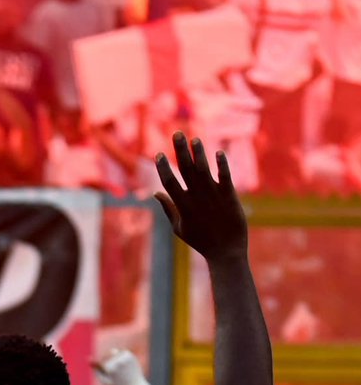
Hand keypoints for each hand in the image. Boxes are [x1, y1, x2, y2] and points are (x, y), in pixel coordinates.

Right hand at [92, 349, 158, 384]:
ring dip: (112, 357)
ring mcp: (124, 358)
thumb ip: (96, 370)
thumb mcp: (104, 380)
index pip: (99, 361)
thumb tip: (88, 359)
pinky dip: (120, 357)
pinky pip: (121, 352)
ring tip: (117, 368)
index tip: (93, 363)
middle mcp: (117, 362)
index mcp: (110, 369)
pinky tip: (123, 365)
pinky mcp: (130, 355)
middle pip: (106, 355)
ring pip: (113, 351)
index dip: (96, 362)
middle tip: (109, 369)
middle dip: (105, 360)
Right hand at [154, 132, 246, 260]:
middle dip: (180, 150)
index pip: (169, 182)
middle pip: (185, 169)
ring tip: (194, 138)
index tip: (159, 153)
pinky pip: (225, 177)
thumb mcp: (179, 227)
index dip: (163, 166)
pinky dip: (222, 165)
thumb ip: (168, 208)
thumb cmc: (201, 241)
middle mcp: (196, 198)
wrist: (226, 251)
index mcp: (182, 205)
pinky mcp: (229, 196)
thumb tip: (155, 192)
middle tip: (177, 133)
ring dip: (199, 153)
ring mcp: (213, 196)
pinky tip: (218, 153)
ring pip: (203, 170)